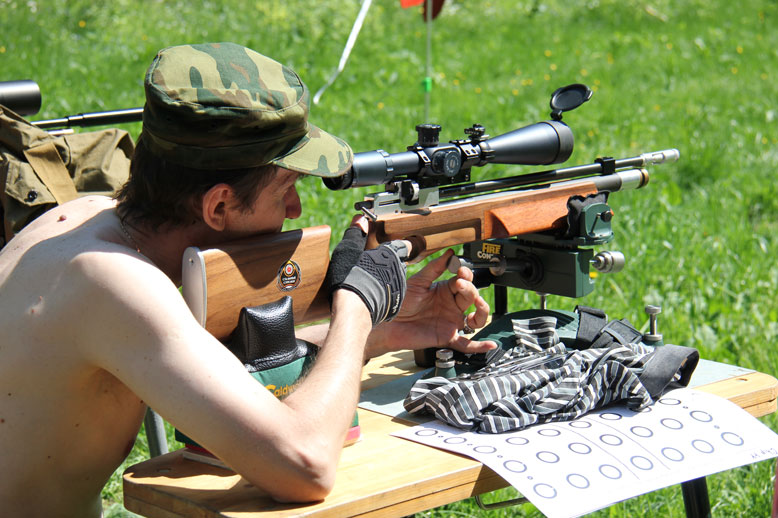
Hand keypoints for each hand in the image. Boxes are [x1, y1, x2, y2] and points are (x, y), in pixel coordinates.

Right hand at [326, 217, 409, 325]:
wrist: (355, 309)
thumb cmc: (351, 277)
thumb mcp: (349, 250)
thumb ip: (356, 234)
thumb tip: (360, 219)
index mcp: (389, 254)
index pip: (403, 245)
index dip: (401, 244)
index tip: (402, 243)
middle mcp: (398, 270)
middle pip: (397, 263)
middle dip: (388, 264)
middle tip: (375, 265)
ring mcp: (399, 288)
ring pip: (395, 280)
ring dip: (385, 280)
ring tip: (370, 281)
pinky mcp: (395, 305)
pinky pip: (391, 296)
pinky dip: (383, 294)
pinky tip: (370, 296)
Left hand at [366, 248, 496, 356]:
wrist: (387, 321)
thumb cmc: (400, 301)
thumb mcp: (418, 281)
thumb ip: (435, 268)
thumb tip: (450, 253)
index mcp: (445, 290)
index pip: (464, 281)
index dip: (466, 276)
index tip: (461, 271)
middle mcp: (451, 306)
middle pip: (472, 297)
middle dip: (470, 289)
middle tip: (460, 283)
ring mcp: (451, 321)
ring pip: (476, 318)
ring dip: (482, 310)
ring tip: (477, 303)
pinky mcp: (447, 337)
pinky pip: (466, 343)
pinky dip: (480, 346)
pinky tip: (490, 344)